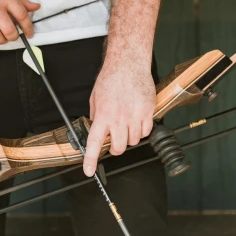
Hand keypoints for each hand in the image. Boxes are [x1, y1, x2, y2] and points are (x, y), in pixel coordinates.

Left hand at [83, 61, 155, 175]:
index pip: (94, 143)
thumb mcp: (95, 98)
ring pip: (133, 141)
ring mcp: (134, 117)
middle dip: (116, 148)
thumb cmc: (110, 79)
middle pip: (119, 148)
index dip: (90, 159)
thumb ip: (96, 116)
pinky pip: (146, 132)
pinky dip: (142, 130)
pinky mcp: (147, 112)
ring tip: (127, 122)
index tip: (89, 171)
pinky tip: (137, 119)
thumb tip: (97, 129)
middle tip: (114, 140)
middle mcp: (118, 119)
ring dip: (129, 137)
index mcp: (102, 116)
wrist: (128, 64)